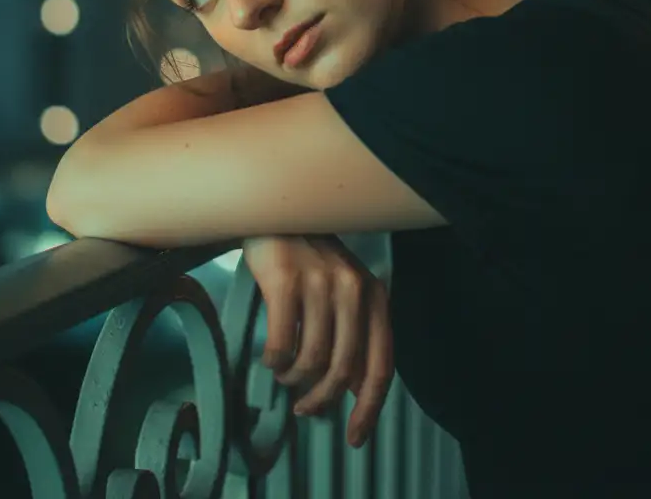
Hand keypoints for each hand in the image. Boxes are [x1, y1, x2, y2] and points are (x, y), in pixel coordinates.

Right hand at [241, 234, 393, 448]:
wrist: (276, 212)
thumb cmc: (310, 259)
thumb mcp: (343, 292)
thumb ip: (354, 334)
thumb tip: (356, 390)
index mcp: (374, 295)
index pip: (380, 366)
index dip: (369, 409)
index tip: (354, 438)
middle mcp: (353, 288)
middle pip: (343, 370)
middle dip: (322, 400)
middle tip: (304, 408)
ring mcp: (319, 282)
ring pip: (312, 359)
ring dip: (295, 379)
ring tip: (284, 375)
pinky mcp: (285, 279)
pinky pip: (282, 342)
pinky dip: (275, 361)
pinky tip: (271, 359)